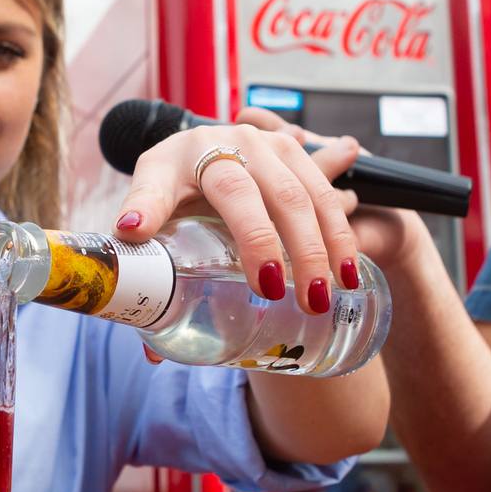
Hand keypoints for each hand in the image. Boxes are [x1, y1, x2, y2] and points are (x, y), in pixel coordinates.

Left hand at [114, 107, 363, 314]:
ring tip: (331, 296)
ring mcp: (269, 144)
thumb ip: (144, 268)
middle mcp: (235, 141)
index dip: (254, 237)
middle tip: (308, 302)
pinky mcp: (294, 152)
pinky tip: (348, 273)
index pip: (231, 192)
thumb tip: (150, 350)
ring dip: (328, 247)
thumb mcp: (143, 217)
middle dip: (302, 251)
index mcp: (190, 153)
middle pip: (281, 196)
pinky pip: (326, 194)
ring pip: (311, 195)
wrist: (184, 152)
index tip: (266, 286)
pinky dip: (341, 234)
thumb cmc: (163, 192)